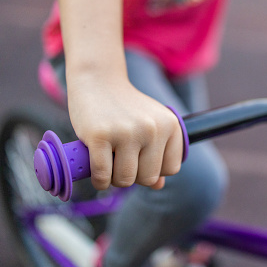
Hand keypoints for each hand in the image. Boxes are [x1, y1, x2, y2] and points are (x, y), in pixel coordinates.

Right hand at [66, 73, 183, 189]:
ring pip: (125, 180)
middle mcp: (152, 128)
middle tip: (121, 163)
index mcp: (170, 125)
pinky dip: (99, 180)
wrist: (98, 79)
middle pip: (148, 178)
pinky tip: (96, 172)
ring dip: (114, 180)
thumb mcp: (150, 124)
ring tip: (109, 164)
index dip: (153, 170)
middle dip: (133, 177)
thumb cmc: (126, 108)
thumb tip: (159, 186)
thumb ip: (158, 153)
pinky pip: (102, 175)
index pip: (170, 169)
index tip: (140, 161)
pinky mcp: (100, 135)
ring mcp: (127, 131)